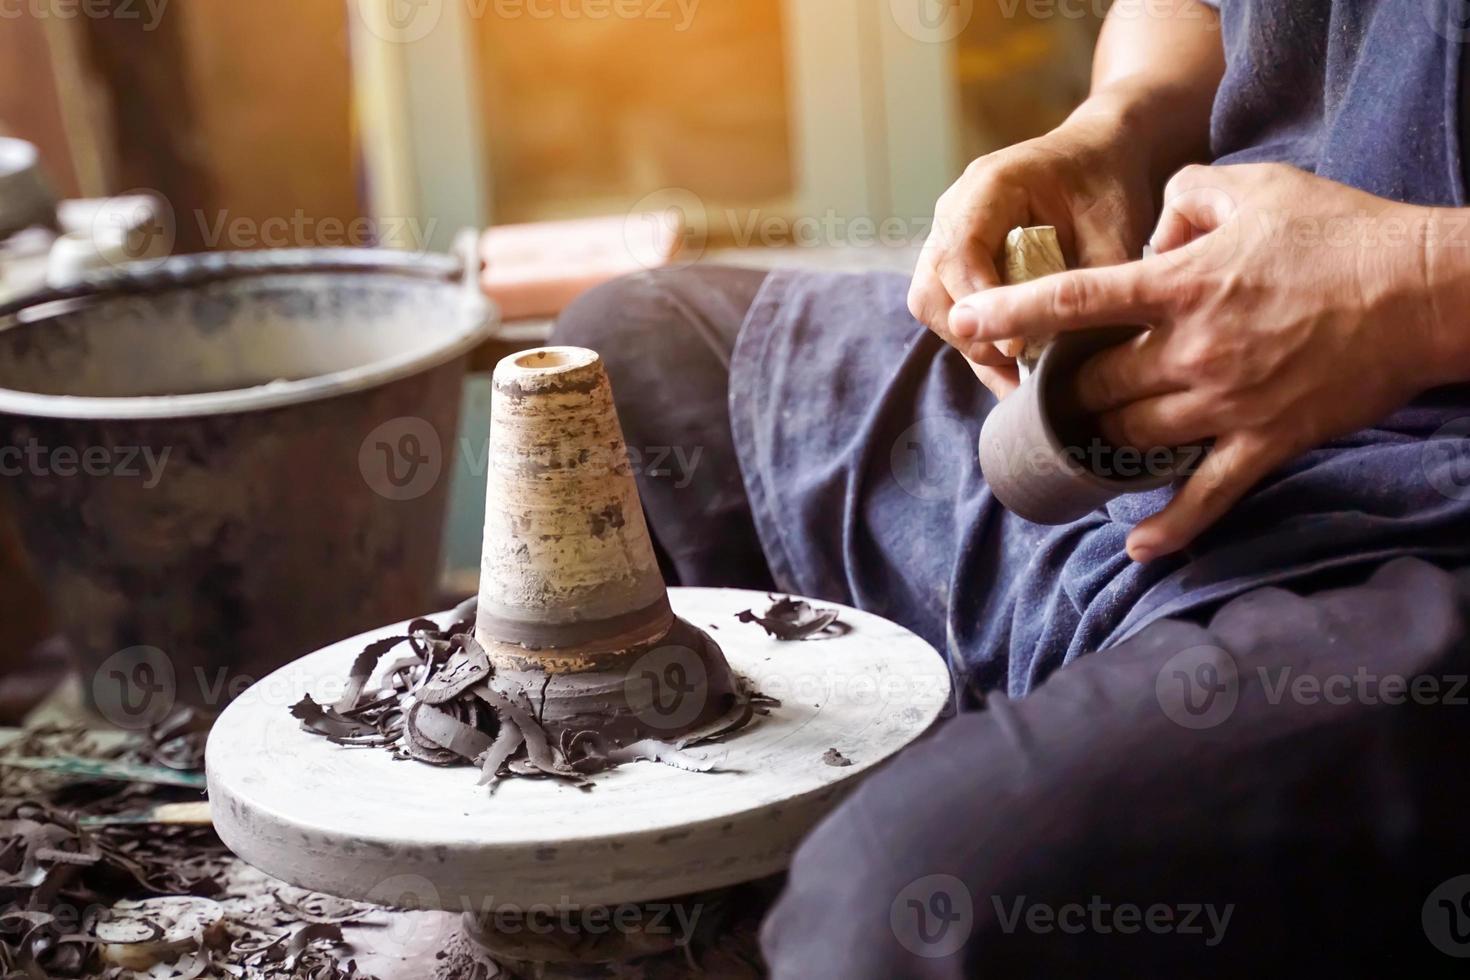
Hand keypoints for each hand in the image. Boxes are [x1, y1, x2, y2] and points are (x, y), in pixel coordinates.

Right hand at [908, 104, 1155, 397]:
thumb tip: (1073, 355)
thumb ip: (1092, 286)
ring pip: (932, 306)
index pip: (959, 255)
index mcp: (990, 187)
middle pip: (931, 291)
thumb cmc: (1108, 185)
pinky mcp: (957, 262)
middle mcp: (955, 211)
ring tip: (1018, 378)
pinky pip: (950, 310)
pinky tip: (1014, 370)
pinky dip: (979, 341)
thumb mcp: (1116, 229)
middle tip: (1019, 367)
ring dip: (972, 344)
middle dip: (972, 335)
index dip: (982, 304)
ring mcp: (948, 237)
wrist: (1099, 155)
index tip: (1017, 345)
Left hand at [949, 163, 1442, 561]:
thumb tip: (1148, 235)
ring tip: (1093, 436)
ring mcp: (1228, 403)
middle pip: (1096, 386)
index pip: (1077, 300)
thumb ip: (1183, 200)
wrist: (1427, 290)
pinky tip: (1138, 547)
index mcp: (1183, 285)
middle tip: (1061, 389)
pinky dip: (1171, 527)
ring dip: (1105, 439)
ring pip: (1134, 438)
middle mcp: (1193, 350)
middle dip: (1068, 390)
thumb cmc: (1340, 232)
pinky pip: (1208, 497)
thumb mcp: (1254, 187)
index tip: (964, 324)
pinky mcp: (1267, 441)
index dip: (1012, 313)